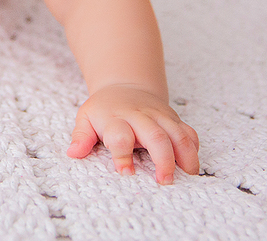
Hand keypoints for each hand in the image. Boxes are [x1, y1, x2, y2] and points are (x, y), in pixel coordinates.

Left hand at [68, 84, 198, 183]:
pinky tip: (191, 165)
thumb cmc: (104, 110)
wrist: (125, 86)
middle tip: (164, 181)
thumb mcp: (86, 118)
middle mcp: (140, 117)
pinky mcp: (174, 119)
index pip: (120, 136)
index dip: (122, 155)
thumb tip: (73, 153)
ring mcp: (160, 117)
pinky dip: (193, 148)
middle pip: (156, 136)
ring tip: (187, 176)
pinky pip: (189, 132)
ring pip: (178, 134)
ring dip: (185, 156)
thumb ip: (80, 136)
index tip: (126, 173)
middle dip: (163, 159)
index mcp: (116, 118)